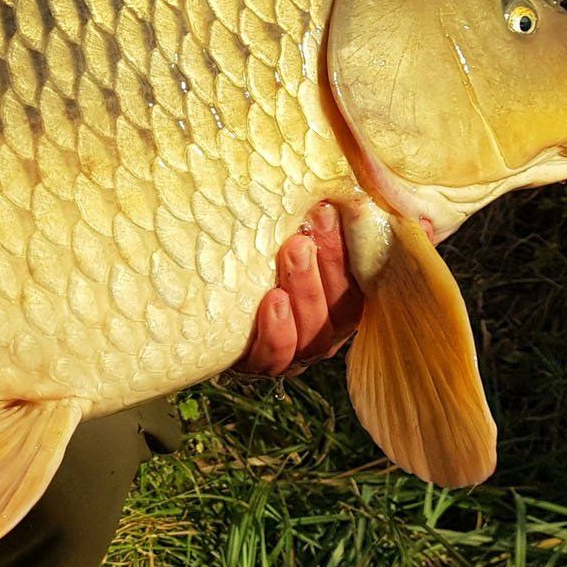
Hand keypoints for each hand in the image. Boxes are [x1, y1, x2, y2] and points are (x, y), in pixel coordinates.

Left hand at [234, 202, 363, 376]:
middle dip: (329, 260)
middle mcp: (322, 332)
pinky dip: (277, 330)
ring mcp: (293, 353)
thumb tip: (371, 200)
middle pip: (340, 306)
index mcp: (339, 304)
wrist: (195, 316)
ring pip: (313, 332)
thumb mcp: (288, 245)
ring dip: (306, 288)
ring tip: (293, 251)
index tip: (334, 208)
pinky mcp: (257, 365)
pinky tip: (272, 300)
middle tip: (314, 221)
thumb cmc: (254, 267)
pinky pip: (274, 356)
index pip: (358, 280)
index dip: (351, 247)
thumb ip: (321, 227)